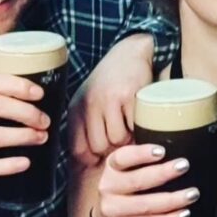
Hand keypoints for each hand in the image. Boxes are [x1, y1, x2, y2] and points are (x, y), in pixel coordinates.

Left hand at [69, 35, 155, 166]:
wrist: (131, 52)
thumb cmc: (112, 82)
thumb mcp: (91, 101)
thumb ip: (87, 127)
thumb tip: (90, 163)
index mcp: (76, 108)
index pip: (78, 149)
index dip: (93, 159)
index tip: (105, 158)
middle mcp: (89, 103)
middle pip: (99, 147)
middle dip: (113, 149)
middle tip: (123, 140)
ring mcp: (109, 100)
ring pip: (117, 139)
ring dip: (128, 139)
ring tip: (132, 127)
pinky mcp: (129, 96)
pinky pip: (134, 127)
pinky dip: (139, 128)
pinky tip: (139, 118)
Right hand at [95, 143, 197, 216]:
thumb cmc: (126, 185)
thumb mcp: (129, 168)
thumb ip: (146, 157)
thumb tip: (179, 141)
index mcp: (112, 166)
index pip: (123, 158)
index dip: (141, 154)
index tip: (162, 151)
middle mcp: (108, 187)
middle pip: (136, 181)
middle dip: (163, 174)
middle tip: (184, 166)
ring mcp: (112, 209)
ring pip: (145, 205)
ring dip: (172, 200)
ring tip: (192, 194)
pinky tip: (184, 213)